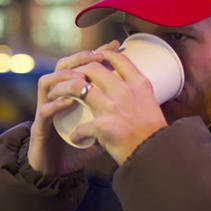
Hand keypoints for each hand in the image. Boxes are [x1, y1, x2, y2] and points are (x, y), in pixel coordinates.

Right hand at [27, 43, 117, 175]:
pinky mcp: (40, 128)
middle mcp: (55, 98)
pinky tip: (70, 101)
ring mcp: (44, 111)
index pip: (80, 66)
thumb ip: (112, 120)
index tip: (114, 46)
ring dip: (64, 78)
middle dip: (78, 58)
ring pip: (46, 83)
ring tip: (82, 78)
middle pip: (60, 67)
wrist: (54, 173)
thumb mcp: (99, 132)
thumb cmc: (73, 149)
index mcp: (69, 95)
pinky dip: (57, 104)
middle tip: (96, 57)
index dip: (95, 54)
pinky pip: (45, 111)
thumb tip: (135, 113)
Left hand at [65, 46, 167, 164]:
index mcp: (139, 84)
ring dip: (61, 90)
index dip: (100, 54)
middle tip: (67, 79)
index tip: (91, 59)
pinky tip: (75, 138)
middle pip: (92, 67)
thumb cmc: (154, 135)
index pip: (117, 58)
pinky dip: (76, 134)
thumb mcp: (151, 105)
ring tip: (54, 97)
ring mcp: (112, 107)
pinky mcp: (103, 126)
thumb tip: (125, 88)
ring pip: (76, 87)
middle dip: (75, 70)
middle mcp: (125, 91)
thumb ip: (138, 94)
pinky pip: (80, 127)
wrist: (156, 156)